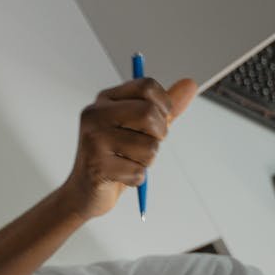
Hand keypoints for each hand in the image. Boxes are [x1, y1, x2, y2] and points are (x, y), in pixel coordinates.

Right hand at [56, 77, 196, 219]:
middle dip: (159, 134)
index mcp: (105, 100)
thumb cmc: (114, 155)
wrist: (84, 190)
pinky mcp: (97, 166)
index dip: (163, 105)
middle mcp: (95, 115)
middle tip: (145, 144)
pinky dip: (137, 178)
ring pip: (149, 147)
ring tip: (129, 161)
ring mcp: (94, 140)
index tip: (158, 119)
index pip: (147, 86)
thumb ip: (164, 107)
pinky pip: (139, 171)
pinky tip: (121, 176)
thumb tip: (190, 84)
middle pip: (148, 113)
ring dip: (147, 160)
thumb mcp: (141, 127)